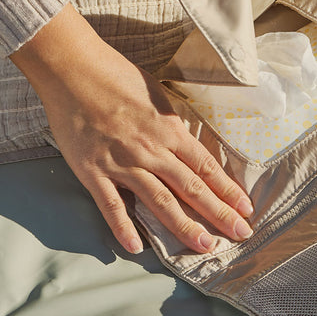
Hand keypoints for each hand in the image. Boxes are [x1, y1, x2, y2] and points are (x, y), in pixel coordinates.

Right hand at [10, 5, 253, 254]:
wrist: (71, 67)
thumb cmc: (114, 75)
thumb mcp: (156, 94)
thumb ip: (171, 123)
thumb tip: (185, 141)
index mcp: (169, 130)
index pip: (206, 167)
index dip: (228, 191)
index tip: (245, 209)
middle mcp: (151, 150)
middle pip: (192, 189)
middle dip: (219, 214)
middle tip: (240, 235)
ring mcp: (122, 163)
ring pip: (161, 202)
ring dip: (185, 227)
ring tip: (205, 247)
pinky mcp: (93, 172)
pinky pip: (111, 206)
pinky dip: (123, 228)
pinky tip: (135, 248)